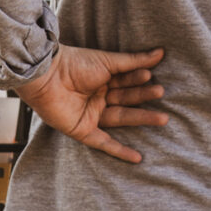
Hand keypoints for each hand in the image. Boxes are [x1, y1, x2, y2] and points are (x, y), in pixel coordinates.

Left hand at [7, 45, 167, 163]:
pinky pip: (102, 143)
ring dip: (141, 119)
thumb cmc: (75, 63)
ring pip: (121, 119)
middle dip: (144, 98)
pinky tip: (137, 158)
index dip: (138, 79)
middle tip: (161, 94)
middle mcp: (98, 97)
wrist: (47, 75)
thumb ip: (134, 61)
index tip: (152, 75)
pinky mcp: (82, 130)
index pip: (127, 81)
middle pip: (126, 100)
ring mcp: (91, 115)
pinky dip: (119, 151)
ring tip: (162, 118)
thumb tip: (160, 53)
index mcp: (103, 79)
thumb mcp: (108, 61)